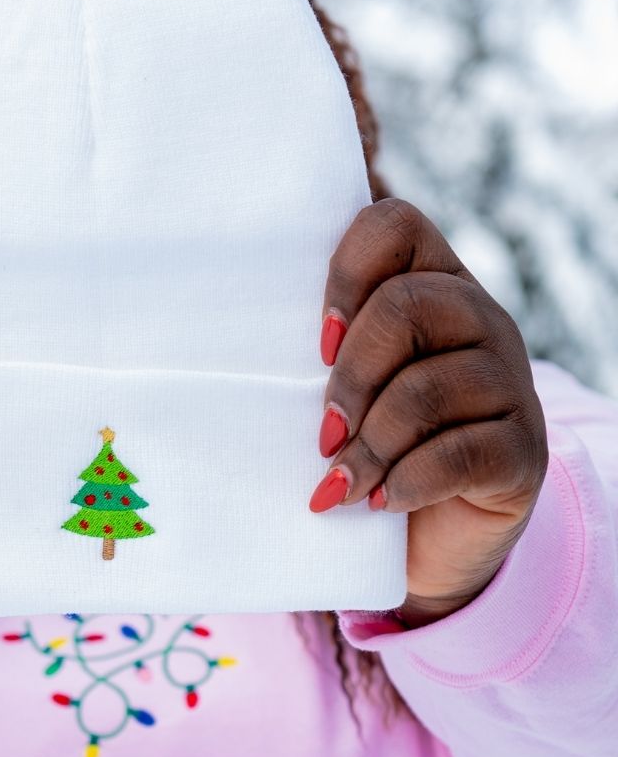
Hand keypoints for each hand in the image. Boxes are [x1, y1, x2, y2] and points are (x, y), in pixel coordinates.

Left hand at [309, 198, 548, 627]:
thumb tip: (231, 304)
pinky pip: (462, 453)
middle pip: (407, 305)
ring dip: (370, 444)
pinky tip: (380, 500)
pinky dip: (407, 481)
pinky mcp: (526, 449)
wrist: (429, 534)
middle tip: (323, 431)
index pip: (395, 222)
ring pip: (429, 387)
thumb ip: (314, 340)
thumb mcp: (340, 380)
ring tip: (340, 480)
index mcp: (430, 281)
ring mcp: (510, 381)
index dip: (346, 271)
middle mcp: (479, 317)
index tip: (316, 343)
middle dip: (351, 375)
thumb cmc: (364, 439)